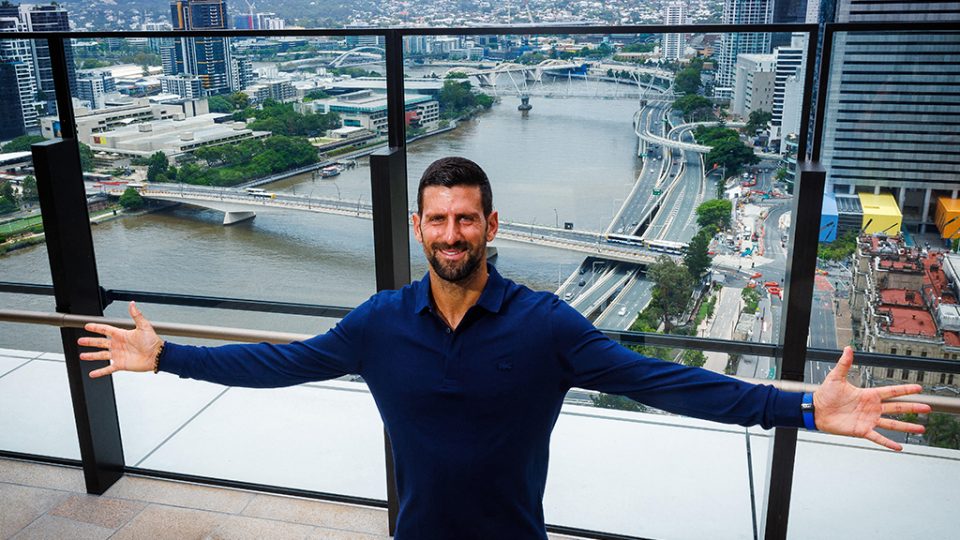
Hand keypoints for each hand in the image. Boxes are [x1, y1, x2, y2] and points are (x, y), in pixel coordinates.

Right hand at [77, 301, 162, 377]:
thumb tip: (132, 303)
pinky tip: (92, 373)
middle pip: (100, 342)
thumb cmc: (153, 341)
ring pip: (101, 355)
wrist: (157, 356)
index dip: (96, 327)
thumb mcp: (144, 326)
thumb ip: (136, 315)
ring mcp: (118, 355)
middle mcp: (118, 345)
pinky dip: (100, 371)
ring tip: (82, 355)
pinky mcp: (120, 364)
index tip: (87, 325)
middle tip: (80, 340)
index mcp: (122, 335)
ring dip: (91, 356)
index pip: (105, 329)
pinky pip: (107, 368)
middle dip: (89, 341)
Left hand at [813, 346, 930, 450]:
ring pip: (892, 424)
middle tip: (927, 408)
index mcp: (868, 395)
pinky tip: (899, 447)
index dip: (905, 390)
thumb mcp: (836, 377)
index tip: (918, 388)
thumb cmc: (824, 394)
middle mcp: (871, 408)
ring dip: (906, 426)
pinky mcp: (862, 430)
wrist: (815, 410)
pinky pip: (878, 437)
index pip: (891, 391)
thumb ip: (844, 364)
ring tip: (920, 428)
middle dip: (912, 408)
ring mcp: (868, 420)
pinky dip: (888, 443)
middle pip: (897, 408)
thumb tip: (848, 348)